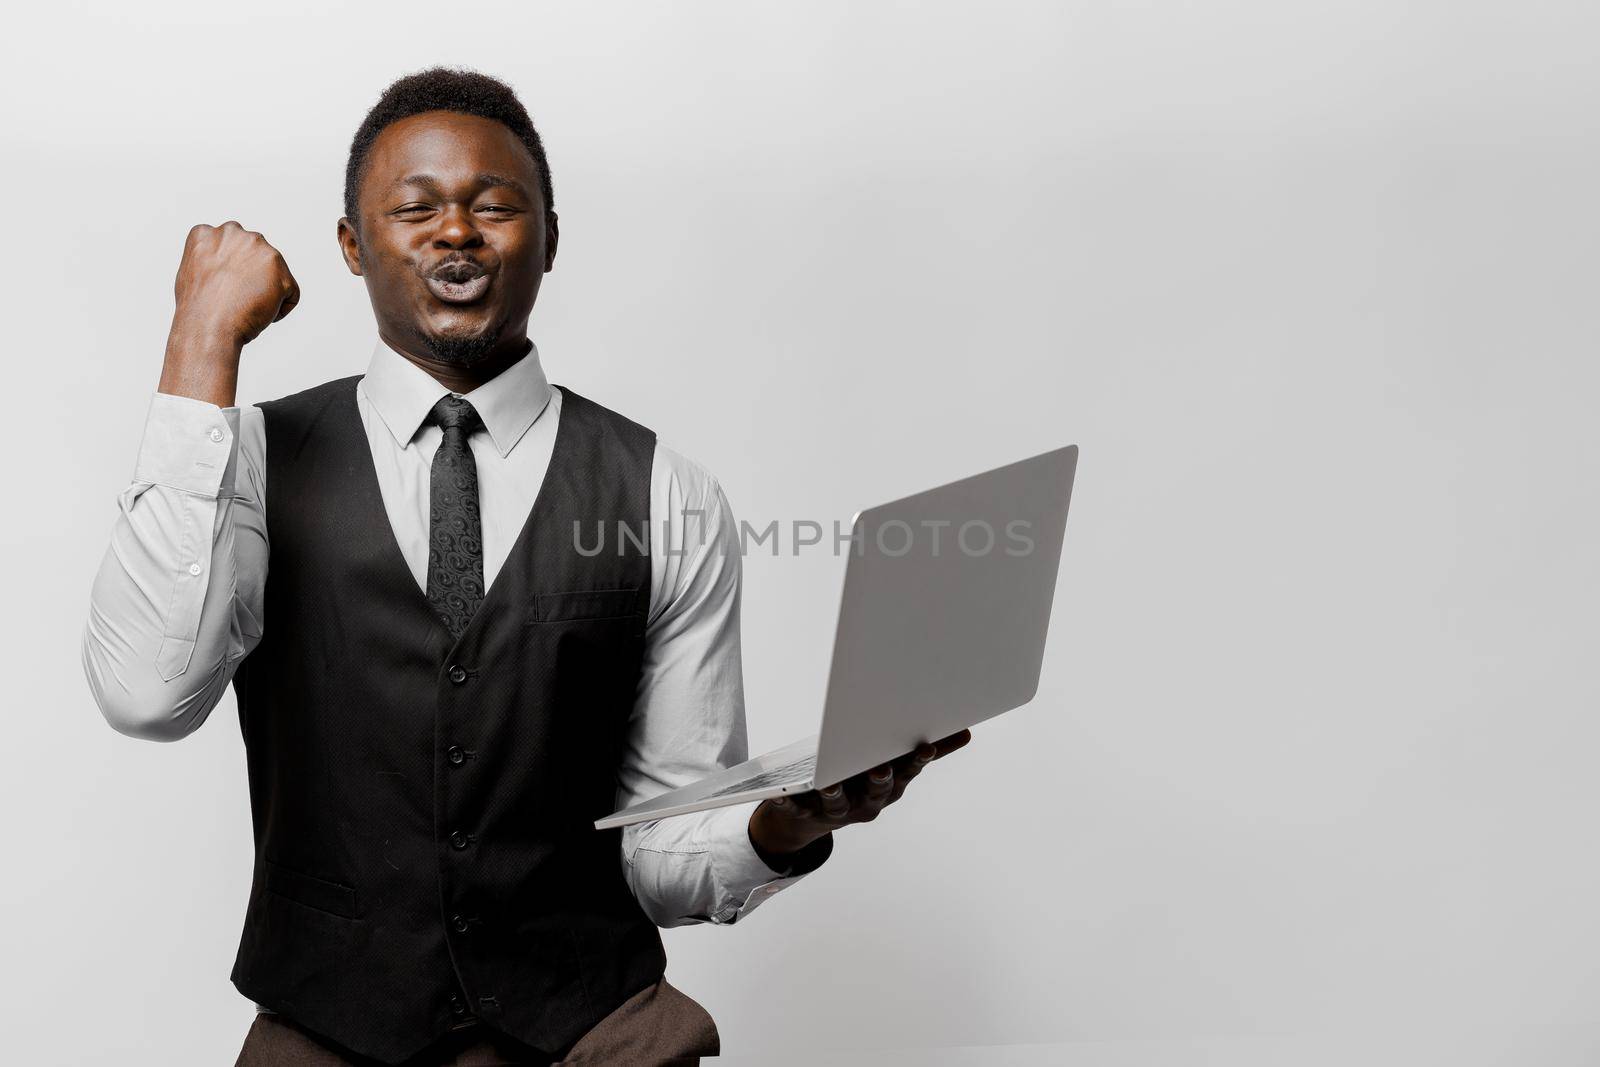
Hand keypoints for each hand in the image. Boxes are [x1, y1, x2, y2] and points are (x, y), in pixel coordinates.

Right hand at [171, 221, 299, 346]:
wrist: (207, 328)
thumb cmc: (198, 312)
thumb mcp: (193, 274)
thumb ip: (212, 261)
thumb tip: (228, 267)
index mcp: (206, 233)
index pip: (230, 251)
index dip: (229, 277)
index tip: (221, 290)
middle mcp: (233, 232)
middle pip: (256, 259)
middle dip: (251, 279)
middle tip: (235, 300)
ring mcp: (257, 248)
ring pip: (274, 275)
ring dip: (266, 293)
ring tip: (245, 307)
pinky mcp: (279, 268)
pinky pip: (290, 294)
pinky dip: (280, 310)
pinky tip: (260, 315)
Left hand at [747, 729, 972, 863]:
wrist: (812, 817)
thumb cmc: (859, 780)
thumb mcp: (894, 766)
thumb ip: (928, 750)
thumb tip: (966, 732)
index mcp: (890, 786)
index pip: (906, 772)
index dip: (915, 761)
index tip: (924, 746)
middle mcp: (867, 802)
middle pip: (875, 791)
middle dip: (879, 779)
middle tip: (880, 767)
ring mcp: (837, 810)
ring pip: (837, 802)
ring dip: (835, 792)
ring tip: (831, 782)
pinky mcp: (805, 812)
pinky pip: (798, 808)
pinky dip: (791, 802)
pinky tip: (784, 796)